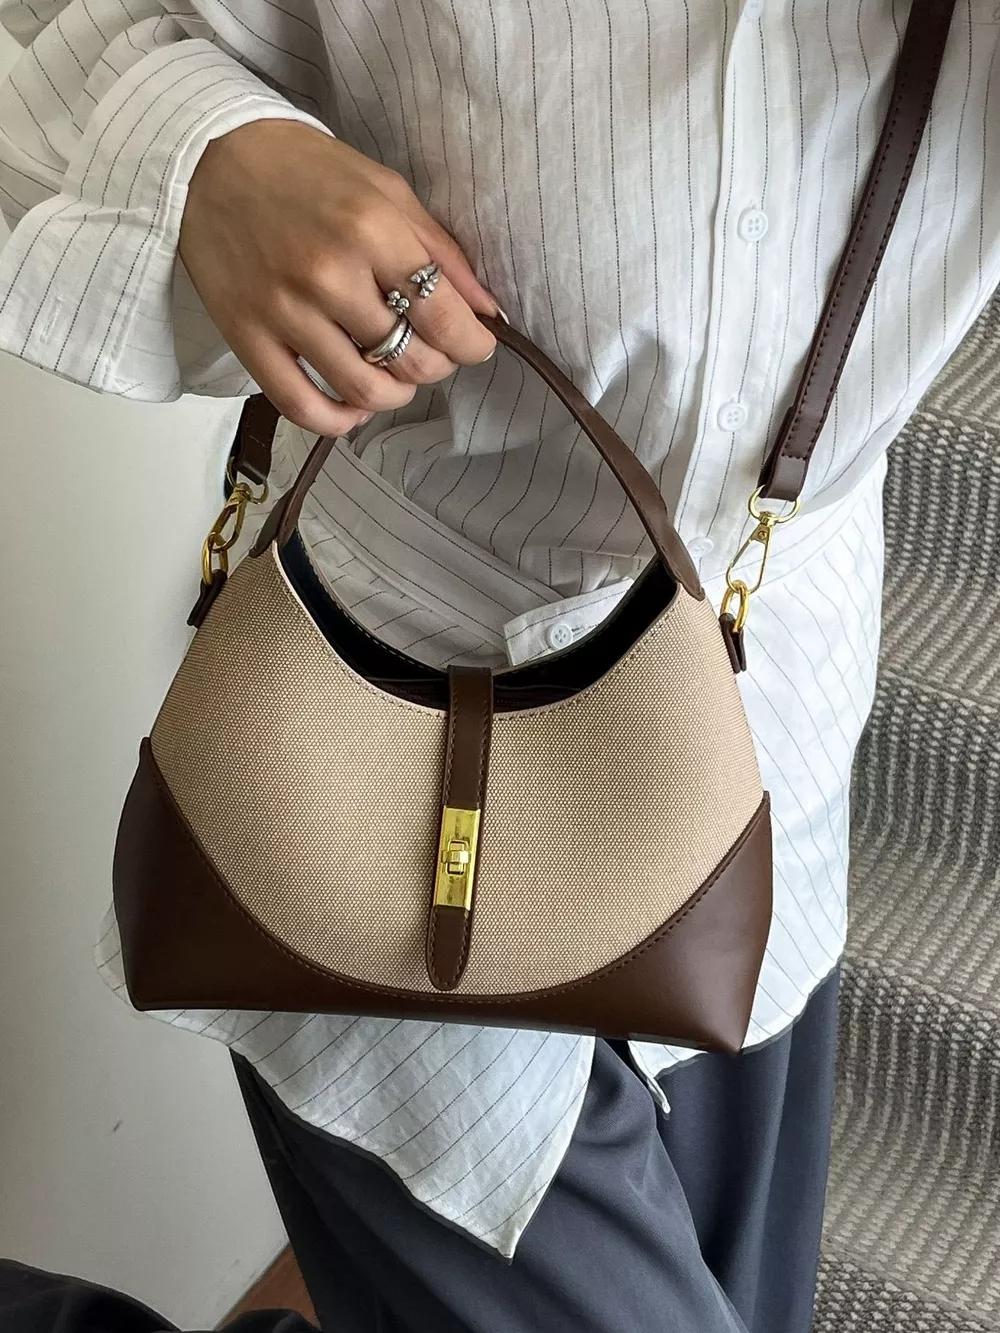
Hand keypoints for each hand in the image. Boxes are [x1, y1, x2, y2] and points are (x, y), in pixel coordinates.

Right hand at [179, 120, 498, 434]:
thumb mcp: (386, 190)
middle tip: (431, 352)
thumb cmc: (306, 170)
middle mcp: (329, 274)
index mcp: (371, 229)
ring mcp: (284, 311)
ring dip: (394, 395)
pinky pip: (301, 406)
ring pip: (363, 390)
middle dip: (436, 367)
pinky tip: (354, 406)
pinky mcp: (247, 338)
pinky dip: (339, 420)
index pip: (443, 317)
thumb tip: (487, 312)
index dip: (472, 345)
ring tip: (395, 375)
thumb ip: (440, 251)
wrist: (208, 159)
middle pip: (410, 360)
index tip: (475, 345)